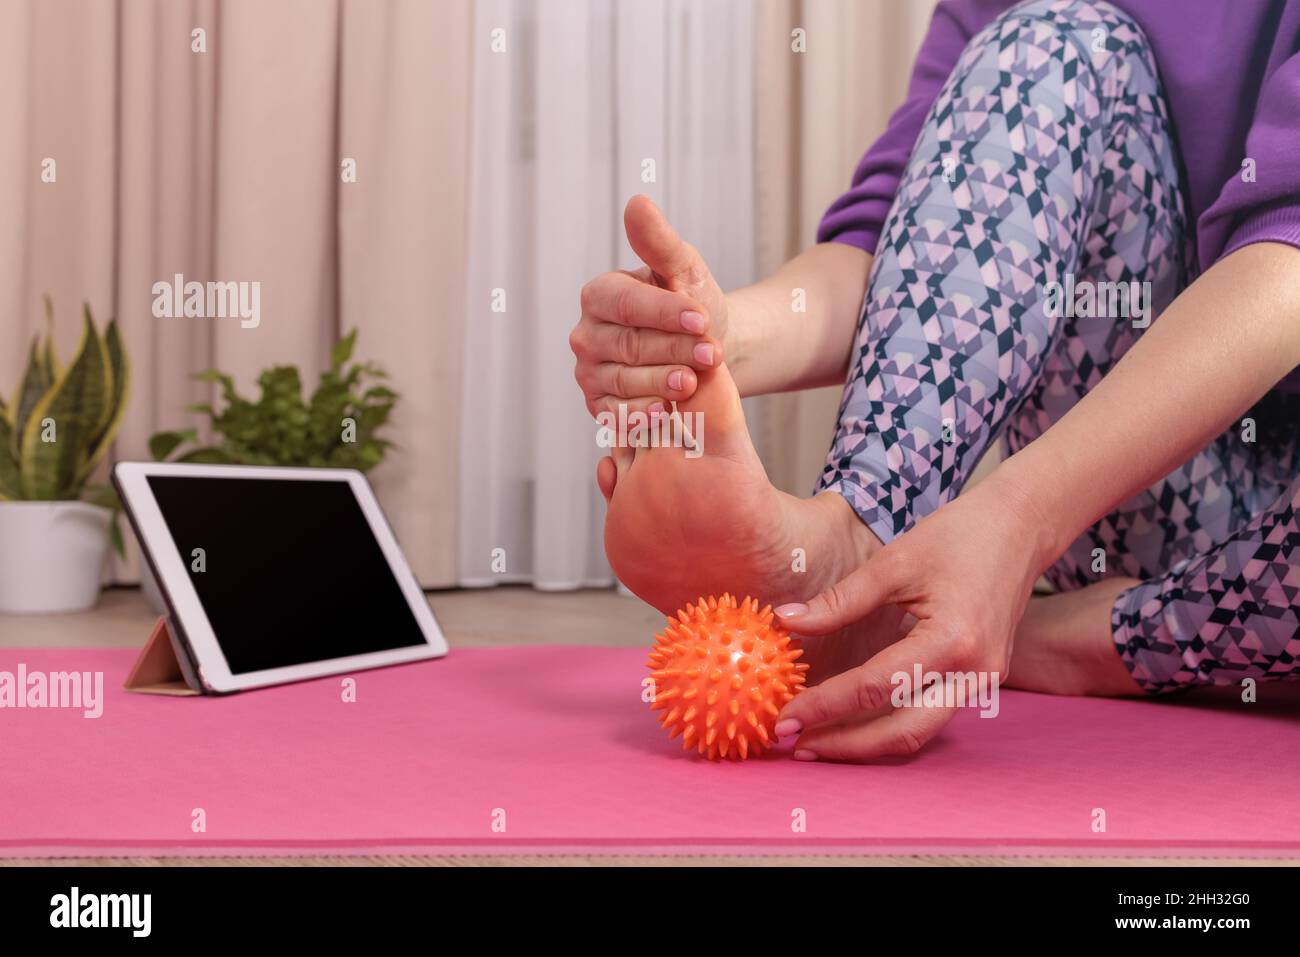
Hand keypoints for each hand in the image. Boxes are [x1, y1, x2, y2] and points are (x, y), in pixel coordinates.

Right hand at [571, 195, 728, 419]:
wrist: (704, 349)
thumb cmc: (692, 305)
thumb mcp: (684, 270)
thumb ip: (660, 242)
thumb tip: (636, 203)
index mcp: (600, 295)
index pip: (628, 304)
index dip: (664, 312)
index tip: (701, 317)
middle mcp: (587, 335)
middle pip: (628, 345)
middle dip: (673, 349)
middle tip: (711, 353)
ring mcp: (590, 373)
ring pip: (624, 380)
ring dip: (662, 381)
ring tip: (694, 381)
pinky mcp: (601, 406)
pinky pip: (617, 413)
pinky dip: (643, 413)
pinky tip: (667, 411)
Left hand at [772, 473, 1054, 761]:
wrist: (1019, 529)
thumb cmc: (958, 536)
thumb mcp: (893, 563)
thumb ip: (839, 601)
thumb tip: (786, 622)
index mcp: (952, 639)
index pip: (874, 687)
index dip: (824, 705)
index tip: (784, 717)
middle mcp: (974, 672)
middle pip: (901, 732)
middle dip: (844, 745)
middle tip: (792, 744)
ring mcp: (983, 682)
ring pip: (919, 734)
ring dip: (866, 744)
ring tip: (816, 742)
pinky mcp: (980, 681)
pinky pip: (930, 716)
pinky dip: (888, 725)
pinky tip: (852, 722)